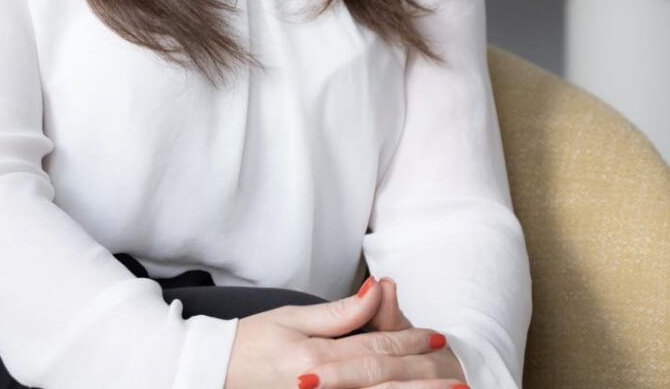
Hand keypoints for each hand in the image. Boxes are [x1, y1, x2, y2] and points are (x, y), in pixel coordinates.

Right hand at [223, 276, 467, 388]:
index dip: (410, 342)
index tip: (440, 339)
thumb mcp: (292, 319)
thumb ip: (339, 312)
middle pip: (381, 381)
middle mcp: (320, 386)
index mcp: (317, 358)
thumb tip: (378, 290)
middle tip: (459, 381)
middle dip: (422, 381)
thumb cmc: (250, 343)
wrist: (210, 375)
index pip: (375, 347)